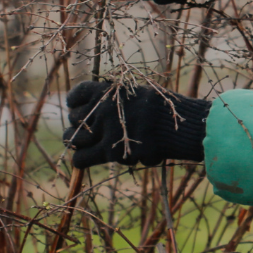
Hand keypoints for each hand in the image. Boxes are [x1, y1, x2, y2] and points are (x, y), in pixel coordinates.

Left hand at [63, 80, 210, 169]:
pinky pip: (82, 159)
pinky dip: (80, 160)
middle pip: (75, 119)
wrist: (179, 125)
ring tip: (82, 146)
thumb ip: (119, 102)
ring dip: (76, 143)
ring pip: (73, 139)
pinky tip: (83, 160)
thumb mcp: (139, 94)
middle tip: (84, 131)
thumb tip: (102, 111)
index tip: (75, 106)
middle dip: (77, 126)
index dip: (74, 102)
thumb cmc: (164, 111)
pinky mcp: (110, 152)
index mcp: (109, 91)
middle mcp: (102, 108)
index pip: (77, 94)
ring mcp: (105, 130)